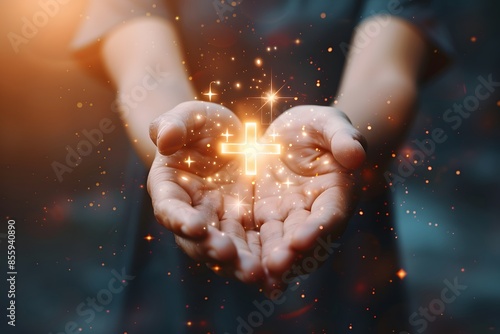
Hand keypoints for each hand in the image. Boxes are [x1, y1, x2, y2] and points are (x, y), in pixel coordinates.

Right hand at [147, 101, 262, 282]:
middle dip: (214, 250)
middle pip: (198, 240)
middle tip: (231, 257)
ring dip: (240, 262)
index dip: (180, 218)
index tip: (196, 226)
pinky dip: (263, 258)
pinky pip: (253, 244)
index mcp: (170, 188)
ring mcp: (218, 222)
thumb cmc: (201, 123)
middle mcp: (191, 213)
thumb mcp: (189, 116)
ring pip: (227, 249)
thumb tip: (163, 138)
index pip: (169, 208)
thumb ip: (174, 123)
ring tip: (259, 273)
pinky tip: (279, 271)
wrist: (227, 135)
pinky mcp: (244, 224)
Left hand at [253, 105, 365, 291]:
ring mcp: (287, 218)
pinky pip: (255, 236)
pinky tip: (232, 263)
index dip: (318, 230)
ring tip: (253, 275)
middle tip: (275, 267)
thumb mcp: (328, 123)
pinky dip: (247, 251)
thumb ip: (343, 137)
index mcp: (336, 193)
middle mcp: (313, 214)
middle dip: (291, 256)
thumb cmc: (315, 126)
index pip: (330, 216)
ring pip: (278, 245)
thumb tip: (356, 155)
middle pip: (304, 240)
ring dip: (267, 262)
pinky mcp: (263, 216)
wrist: (288, 134)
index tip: (301, 241)